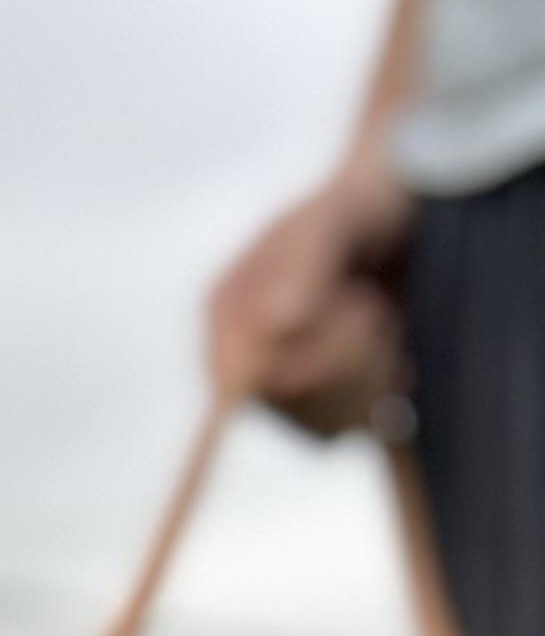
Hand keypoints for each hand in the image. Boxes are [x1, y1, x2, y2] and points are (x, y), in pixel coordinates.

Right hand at [206, 156, 415, 438]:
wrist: (407, 208)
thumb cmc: (364, 204)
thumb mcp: (336, 216)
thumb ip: (304, 263)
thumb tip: (277, 326)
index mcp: (228, 311)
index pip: (246, 376)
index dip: (308, 356)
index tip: (355, 305)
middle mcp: (244, 355)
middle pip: (288, 402)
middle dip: (348, 356)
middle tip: (372, 307)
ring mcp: (279, 387)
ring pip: (318, 422)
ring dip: (369, 374)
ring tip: (382, 321)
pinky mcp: (318, 406)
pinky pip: (340, 430)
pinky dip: (378, 394)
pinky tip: (390, 354)